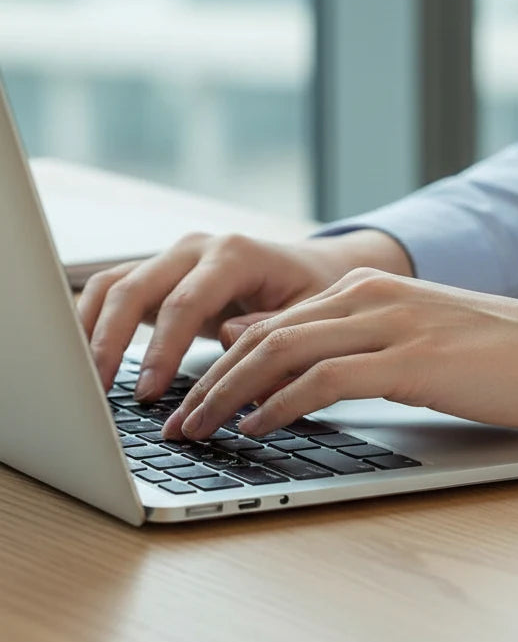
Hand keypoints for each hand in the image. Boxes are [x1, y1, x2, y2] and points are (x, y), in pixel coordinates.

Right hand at [78, 229, 412, 398]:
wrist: (311, 269)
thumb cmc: (313, 292)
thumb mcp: (311, 312)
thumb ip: (274, 328)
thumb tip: (230, 345)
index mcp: (236, 254)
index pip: (186, 301)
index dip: (164, 348)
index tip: (148, 391)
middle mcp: (197, 249)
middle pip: (136, 288)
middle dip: (111, 342)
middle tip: (99, 392)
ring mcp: (173, 259)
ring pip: (114, 286)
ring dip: (90, 332)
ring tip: (81, 381)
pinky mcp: (160, 276)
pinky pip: (113, 292)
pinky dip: (91, 322)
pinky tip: (83, 360)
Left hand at [163, 270, 517, 440]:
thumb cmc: (499, 353)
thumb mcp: (420, 338)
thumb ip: (363, 346)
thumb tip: (304, 376)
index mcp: (371, 287)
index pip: (275, 319)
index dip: (223, 358)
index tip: (193, 394)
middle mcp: (372, 295)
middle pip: (265, 332)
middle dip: (210, 378)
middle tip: (177, 419)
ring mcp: (392, 323)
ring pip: (282, 351)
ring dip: (229, 394)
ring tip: (199, 429)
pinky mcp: (412, 359)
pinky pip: (325, 379)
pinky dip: (279, 404)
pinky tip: (257, 428)